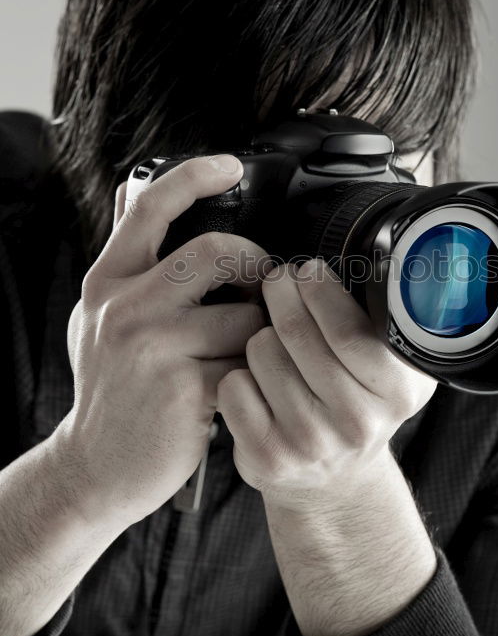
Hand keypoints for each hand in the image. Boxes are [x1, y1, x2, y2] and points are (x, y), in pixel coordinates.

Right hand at [58, 154, 272, 527]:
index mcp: (108, 282)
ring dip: (261, 331)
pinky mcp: (185, 388)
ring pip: (246, 313)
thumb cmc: (111, 390)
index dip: (193, 176)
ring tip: (245, 349)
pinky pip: (248, 361)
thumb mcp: (101, 316)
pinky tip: (239, 383)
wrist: (96, 468)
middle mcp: (124, 307)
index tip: (230, 166)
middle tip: (262, 286)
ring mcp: (152, 347)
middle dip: (256, 263)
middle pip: (215, 250)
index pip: (148, 208)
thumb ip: (125, 259)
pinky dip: (256, 371)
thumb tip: (129, 192)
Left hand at [217, 258, 437, 506]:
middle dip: (281, 295)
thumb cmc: (355, 404)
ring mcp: (312, 443)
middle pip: (297, 335)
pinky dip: (237, 374)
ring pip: (261, 352)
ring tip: (275, 346)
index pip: (349, 330)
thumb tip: (339, 263)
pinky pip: (234, 386)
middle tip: (278, 283)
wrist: (333, 479)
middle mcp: (358, 422)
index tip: (307, 271)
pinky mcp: (269, 457)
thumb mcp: (388, 368)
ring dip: (260, 337)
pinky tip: (256, 383)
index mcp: (399, 392)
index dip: (320, 291)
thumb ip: (376, 323)